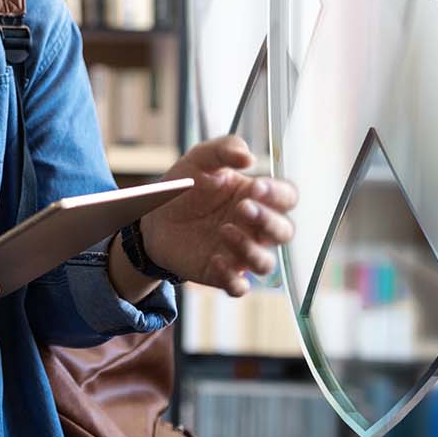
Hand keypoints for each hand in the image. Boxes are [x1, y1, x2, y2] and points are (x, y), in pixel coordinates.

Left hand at [139, 136, 297, 295]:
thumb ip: (224, 149)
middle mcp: (254, 227)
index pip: (286, 198)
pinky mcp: (220, 273)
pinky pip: (238, 287)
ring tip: (224, 230)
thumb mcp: (200, 159)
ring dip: (251, 250)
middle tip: (242, 208)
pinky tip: (215, 260)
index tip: (255, 187)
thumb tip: (248, 157)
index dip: (277, 195)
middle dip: (268, 221)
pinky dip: (233, 280)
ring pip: (266, 264)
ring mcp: (239, 252)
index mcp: (256, 198)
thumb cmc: (185, 186)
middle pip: (284, 232)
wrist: (151, 216)